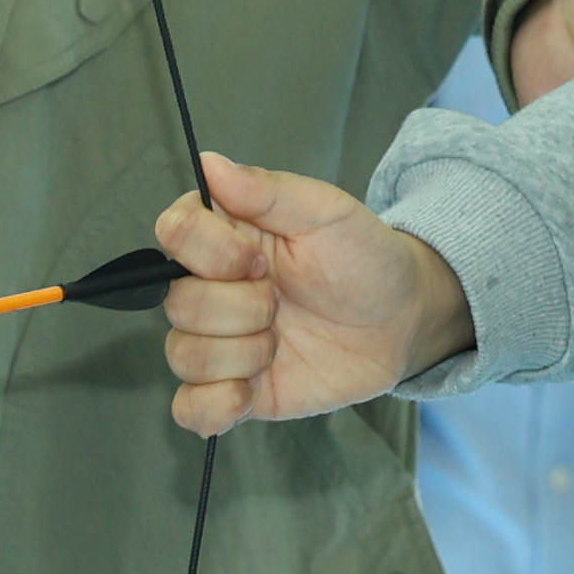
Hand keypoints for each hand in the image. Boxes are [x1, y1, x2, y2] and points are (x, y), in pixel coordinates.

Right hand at [158, 148, 471, 435]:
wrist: (400, 321)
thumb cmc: (364, 258)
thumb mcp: (329, 212)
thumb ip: (269, 191)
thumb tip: (209, 164)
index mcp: (223, 237)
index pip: (173, 235)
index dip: (212, 253)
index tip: (261, 260)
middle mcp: (210, 289)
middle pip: (179, 304)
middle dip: (242, 309)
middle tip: (284, 302)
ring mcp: (219, 344)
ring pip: (184, 356)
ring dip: (242, 355)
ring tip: (281, 342)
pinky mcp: (233, 392)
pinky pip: (190, 409)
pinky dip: (214, 406)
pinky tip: (249, 392)